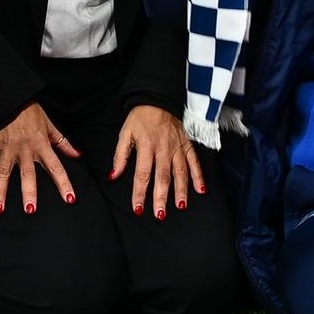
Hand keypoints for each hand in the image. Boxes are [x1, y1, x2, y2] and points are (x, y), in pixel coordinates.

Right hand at [0, 102, 79, 215]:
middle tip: (30, 210)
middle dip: (28, 191)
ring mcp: (6, 149)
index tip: (69, 199)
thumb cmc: (30, 111)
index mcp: (41, 144)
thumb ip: (62, 142)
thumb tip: (77, 155)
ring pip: (2, 173)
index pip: (55, 166)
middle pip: (27, 173)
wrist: (8, 96)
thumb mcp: (49, 124)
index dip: (63, 183)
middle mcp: (24, 149)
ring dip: (0, 192)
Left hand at [112, 104, 204, 218]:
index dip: (139, 193)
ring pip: (180, 172)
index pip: (142, 174)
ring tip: (181, 206)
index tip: (138, 209)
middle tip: (160, 215)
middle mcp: (163, 148)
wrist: (158, 98)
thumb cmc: (140, 117)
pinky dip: (199, 176)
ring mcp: (178, 147)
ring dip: (181, 190)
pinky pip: (194, 162)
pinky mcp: (188, 144)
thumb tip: (113, 175)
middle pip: (162, 176)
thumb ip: (119, 155)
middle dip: (161, 197)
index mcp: (146, 146)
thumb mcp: (125, 133)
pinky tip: (200, 191)